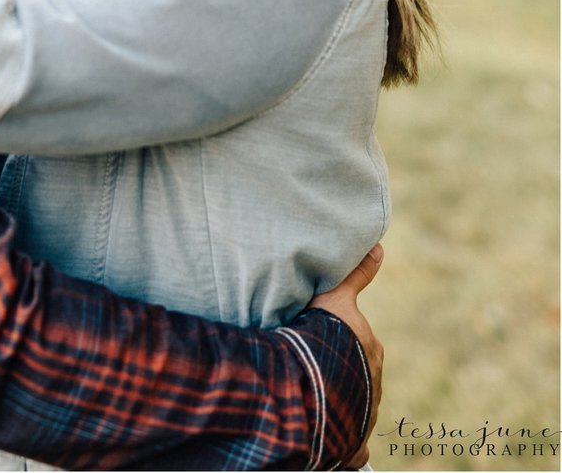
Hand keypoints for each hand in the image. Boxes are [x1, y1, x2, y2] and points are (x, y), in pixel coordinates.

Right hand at [310, 243, 383, 468]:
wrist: (319, 380)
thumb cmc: (327, 336)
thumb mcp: (336, 297)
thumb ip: (356, 274)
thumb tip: (380, 246)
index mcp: (371, 350)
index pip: (360, 345)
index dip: (341, 344)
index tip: (322, 345)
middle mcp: (374, 383)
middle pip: (358, 376)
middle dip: (342, 375)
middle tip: (314, 370)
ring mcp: (365, 415)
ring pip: (353, 407)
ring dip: (338, 405)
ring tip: (311, 399)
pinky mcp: (355, 444)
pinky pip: (352, 447)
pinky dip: (344, 447)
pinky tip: (330, 446)